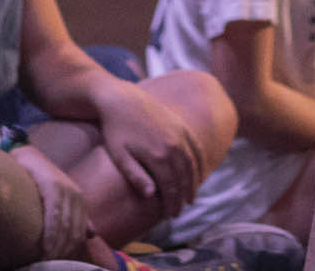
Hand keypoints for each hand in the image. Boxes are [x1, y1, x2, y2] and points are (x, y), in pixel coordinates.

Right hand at [11, 145, 91, 260]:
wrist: (26, 155)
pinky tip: (45, 245)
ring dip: (57, 246)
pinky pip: (54, 214)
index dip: (72, 250)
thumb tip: (93, 234)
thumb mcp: (60, 198)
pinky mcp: (52, 185)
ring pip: (64, 226)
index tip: (61, 262)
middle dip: (64, 251)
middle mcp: (75, 194)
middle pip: (73, 231)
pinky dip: (51, 233)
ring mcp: (65, 188)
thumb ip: (74, 215)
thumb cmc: (39, 179)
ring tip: (47, 260)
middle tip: (52, 263)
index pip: (80, 231)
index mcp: (79, 199)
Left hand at [97, 82, 208, 219]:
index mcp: (158, 155)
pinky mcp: (180, 124)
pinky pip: (195, 147)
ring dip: (193, 182)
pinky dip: (199, 161)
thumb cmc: (115, 129)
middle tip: (180, 211)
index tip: (171, 215)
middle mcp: (173, 145)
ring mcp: (179, 133)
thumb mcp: (120, 155)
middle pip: (184, 178)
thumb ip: (136, 176)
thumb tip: (152, 196)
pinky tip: (199, 172)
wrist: (120, 98)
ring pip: (192, 164)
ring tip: (191, 197)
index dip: (172, 203)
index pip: (171, 187)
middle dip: (183, 197)